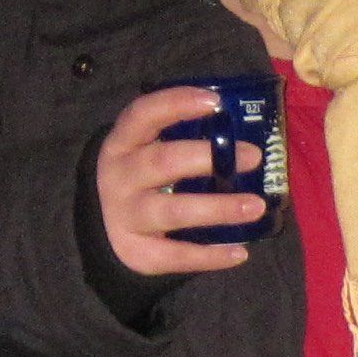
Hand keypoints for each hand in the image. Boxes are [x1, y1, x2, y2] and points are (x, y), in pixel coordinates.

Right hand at [93, 86, 264, 280]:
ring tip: (256, 207)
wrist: (101, 230)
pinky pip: (177, 255)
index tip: (215, 101)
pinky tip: (240, 253)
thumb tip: (244, 135)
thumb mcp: (145, 152)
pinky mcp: (137, 252)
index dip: (177, 103)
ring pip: (174, 210)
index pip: (144, 114)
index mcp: (123, 144)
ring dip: (219, 208)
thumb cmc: (140, 181)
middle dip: (209, 158)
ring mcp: (127, 216)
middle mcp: (120, 177)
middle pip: (163, 161)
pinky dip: (210, 255)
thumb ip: (180, 140)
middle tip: (253, 157)